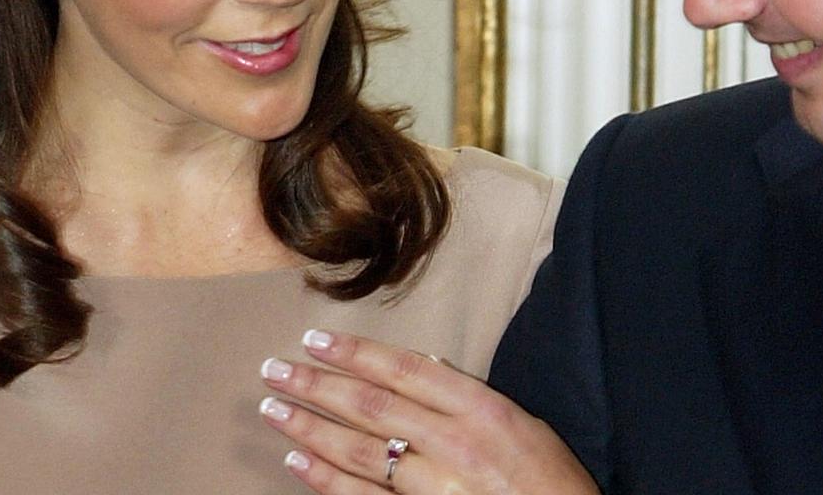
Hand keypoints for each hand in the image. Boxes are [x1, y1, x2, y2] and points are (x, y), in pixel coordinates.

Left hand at [259, 329, 599, 494]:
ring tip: (274, 409)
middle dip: (317, 385)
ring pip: (358, 450)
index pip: (403, 370)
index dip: (355, 353)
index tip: (316, 341)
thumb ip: (468, 395)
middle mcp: (455, 442)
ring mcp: (436, 486)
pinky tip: (297, 463)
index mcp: (481, 409)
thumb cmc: (548, 480)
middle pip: (370, 405)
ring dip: (309, 428)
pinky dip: (325, 480)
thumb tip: (421, 366)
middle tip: (275, 370)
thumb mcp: (521, 422)